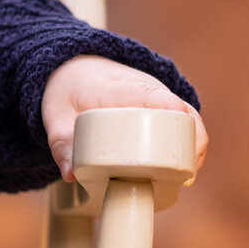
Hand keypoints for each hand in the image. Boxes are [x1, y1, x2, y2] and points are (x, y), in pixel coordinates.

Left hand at [40, 56, 206, 181]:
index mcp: (122, 89)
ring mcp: (159, 95)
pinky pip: (185, 121)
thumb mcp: (56, 117)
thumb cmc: (68, 92)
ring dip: (193, 147)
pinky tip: (185, 168)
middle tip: (182, 178)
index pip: (158, 99)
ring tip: (184, 179)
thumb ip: (61, 145)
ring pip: (189, 118)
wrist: (75, 68)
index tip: (178, 150)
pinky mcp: (162, 104)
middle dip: (191, 145)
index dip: (175, 123)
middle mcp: (148, 88)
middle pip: (184, 113)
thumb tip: (71, 174)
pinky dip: (189, 142)